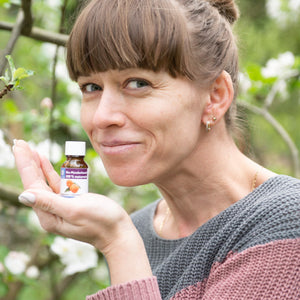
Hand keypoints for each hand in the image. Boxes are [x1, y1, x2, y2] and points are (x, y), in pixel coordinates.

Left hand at [14, 140, 152, 283]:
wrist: (118, 231)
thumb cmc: (102, 221)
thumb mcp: (76, 210)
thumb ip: (50, 203)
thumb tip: (24, 196)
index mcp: (49, 216)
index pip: (32, 186)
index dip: (25, 165)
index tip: (19, 146)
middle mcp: (51, 212)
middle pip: (35, 183)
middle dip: (27, 162)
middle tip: (20, 143)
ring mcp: (60, 206)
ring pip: (44, 183)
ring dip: (37, 165)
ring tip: (29, 149)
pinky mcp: (69, 202)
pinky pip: (55, 184)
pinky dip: (49, 172)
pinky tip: (44, 162)